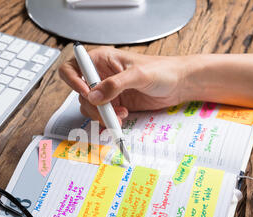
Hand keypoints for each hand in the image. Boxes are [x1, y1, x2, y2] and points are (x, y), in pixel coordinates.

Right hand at [59, 46, 187, 124]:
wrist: (179, 84)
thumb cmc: (163, 70)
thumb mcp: (138, 74)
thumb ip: (115, 84)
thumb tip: (94, 96)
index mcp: (102, 59)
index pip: (73, 67)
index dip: (73, 81)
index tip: (85, 92)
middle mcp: (101, 75)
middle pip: (80, 93)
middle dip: (93, 105)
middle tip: (107, 110)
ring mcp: (108, 91)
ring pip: (90, 107)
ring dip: (102, 115)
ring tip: (120, 115)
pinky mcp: (116, 104)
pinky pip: (103, 115)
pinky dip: (109, 120)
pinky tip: (121, 118)